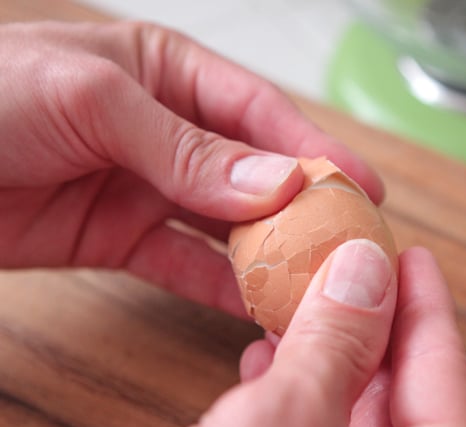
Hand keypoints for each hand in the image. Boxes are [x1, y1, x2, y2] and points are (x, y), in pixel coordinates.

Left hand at [0, 21, 381, 317]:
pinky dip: (220, 286)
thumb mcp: (92, 100)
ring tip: (314, 279)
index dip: (314, 148)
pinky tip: (256, 303)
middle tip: (351, 241)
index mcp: (166, 72)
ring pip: (225, 224)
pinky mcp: (122, 237)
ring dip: (268, 252)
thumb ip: (185, 147)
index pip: (257, 113)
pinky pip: (183, 264)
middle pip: (252, 172)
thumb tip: (274, 183)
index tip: (362, 185)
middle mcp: (167, 130)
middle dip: (302, 206)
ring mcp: (147, 187)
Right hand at [155, 242, 465, 426]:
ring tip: (304, 302)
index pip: (445, 372)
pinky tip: (268, 363)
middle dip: (371, 323)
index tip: (412, 253)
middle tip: (352, 266)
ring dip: (327, 355)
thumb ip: (338, 340)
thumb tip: (367, 266)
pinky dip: (296, 397)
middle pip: (404, 393)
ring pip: (357, 417)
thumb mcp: (291, 420)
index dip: (425, 302)